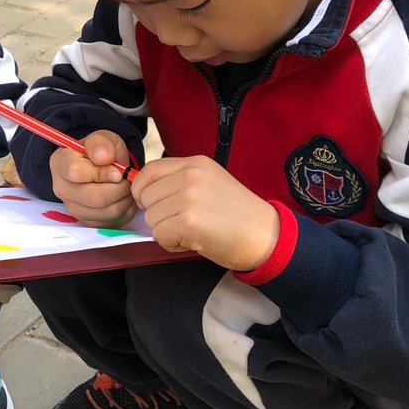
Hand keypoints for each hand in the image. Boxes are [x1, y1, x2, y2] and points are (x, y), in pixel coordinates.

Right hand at [48, 130, 138, 227]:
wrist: (101, 166)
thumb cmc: (99, 151)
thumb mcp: (102, 138)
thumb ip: (101, 144)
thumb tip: (103, 158)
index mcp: (60, 163)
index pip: (76, 172)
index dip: (102, 173)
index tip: (118, 171)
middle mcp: (61, 188)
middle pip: (94, 197)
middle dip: (118, 188)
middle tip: (127, 180)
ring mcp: (73, 208)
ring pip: (106, 212)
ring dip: (124, 199)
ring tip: (127, 187)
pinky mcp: (87, 222)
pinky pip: (112, 222)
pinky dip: (125, 211)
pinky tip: (124, 198)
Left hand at [129, 155, 279, 271]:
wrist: (265, 236)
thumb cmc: (237, 214)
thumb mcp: (209, 182)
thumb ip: (179, 181)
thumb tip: (143, 193)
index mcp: (195, 163)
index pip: (149, 170)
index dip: (143, 190)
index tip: (152, 203)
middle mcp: (191, 176)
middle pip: (146, 196)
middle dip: (158, 214)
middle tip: (183, 222)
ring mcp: (189, 198)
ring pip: (151, 218)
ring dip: (165, 230)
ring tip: (191, 231)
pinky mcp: (189, 222)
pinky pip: (159, 235)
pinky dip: (171, 244)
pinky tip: (192, 242)